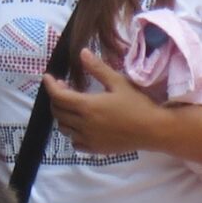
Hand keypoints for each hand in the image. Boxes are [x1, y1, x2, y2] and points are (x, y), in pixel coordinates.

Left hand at [44, 56, 169, 155]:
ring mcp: (88, 138)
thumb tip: (82, 53)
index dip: (50, 85)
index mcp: (87, 106)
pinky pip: (75, 143)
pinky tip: (81, 126)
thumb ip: (98, 69)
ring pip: (64, 128)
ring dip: (62, 116)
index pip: (59, 96)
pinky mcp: (96, 149)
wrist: (153, 130)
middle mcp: (83, 124)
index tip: (48, 77)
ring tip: (71, 106)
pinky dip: (72, 133)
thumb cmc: (137, 104)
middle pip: (58, 112)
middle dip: (55, 98)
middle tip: (63, 87)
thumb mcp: (118, 82)